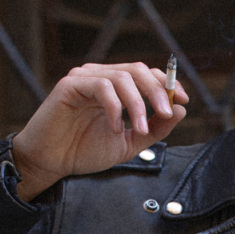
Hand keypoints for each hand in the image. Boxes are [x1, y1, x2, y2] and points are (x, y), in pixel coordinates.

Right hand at [13, 62, 187, 200]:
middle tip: (165, 113)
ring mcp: (85, 78)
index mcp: (115, 87)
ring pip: (122, 77)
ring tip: (140, 129)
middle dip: (157, 91)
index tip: (184, 100)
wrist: (50, 163)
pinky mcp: (70, 85)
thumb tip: (180, 110)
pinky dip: (115, 107)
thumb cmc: (84, 151)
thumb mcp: (129, 144)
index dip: (168, 84)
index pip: (147, 74)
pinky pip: (101, 87)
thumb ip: (155, 129)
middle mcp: (101, 77)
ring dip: (138, 104)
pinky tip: (116, 127)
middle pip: (138, 70)